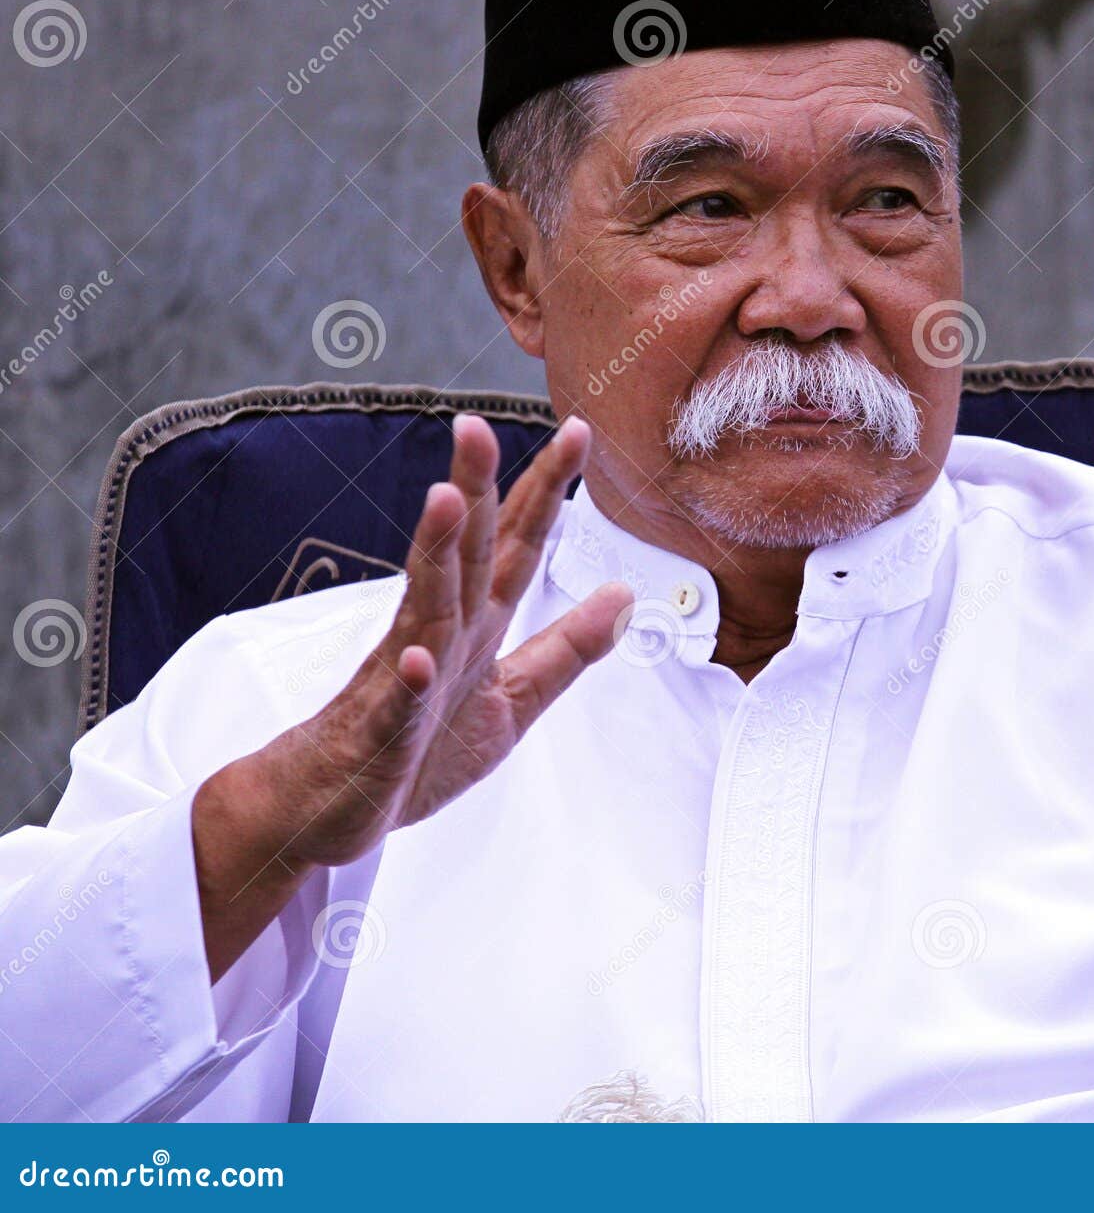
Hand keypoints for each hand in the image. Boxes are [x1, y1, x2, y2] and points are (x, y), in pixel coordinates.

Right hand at [262, 412, 630, 865]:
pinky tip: (420, 659)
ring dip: (435, 554)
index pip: (517, 547)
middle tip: (475, 425)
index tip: (576, 431)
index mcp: (476, 626)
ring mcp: (402, 682)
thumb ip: (567, 648)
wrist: (327, 808)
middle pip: (462, 555)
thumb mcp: (513, 698)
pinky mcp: (377, 736)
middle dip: (473, 488)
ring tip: (447, 499)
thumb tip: (625, 595)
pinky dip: (408, 683)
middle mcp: (439, 637)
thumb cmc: (415, 749)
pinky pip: (393, 707)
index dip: (545, 491)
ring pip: (422, 608)